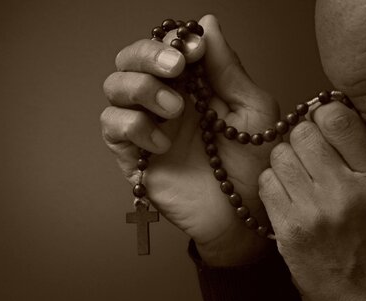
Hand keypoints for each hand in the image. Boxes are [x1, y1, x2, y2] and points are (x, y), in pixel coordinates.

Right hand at [101, 15, 278, 265]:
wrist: (242, 212)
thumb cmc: (252, 162)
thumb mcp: (251, 109)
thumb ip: (228, 68)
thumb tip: (207, 24)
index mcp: (191, 85)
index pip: (164, 47)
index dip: (171, 41)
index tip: (193, 50)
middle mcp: (163, 100)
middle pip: (130, 60)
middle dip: (147, 56)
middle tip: (176, 67)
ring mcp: (146, 126)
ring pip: (114, 88)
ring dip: (141, 89)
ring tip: (175, 109)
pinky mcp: (133, 156)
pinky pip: (113, 127)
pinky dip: (134, 127)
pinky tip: (163, 143)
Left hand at [259, 101, 365, 300]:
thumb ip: (364, 154)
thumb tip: (330, 116)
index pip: (338, 120)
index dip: (324, 112)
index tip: (322, 119)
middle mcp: (342, 192)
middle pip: (301, 133)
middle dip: (303, 135)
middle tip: (309, 148)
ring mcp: (311, 213)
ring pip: (279, 155)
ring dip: (287, 158)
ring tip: (299, 173)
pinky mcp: (287, 231)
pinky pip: (266, 184)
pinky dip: (274, 182)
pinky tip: (288, 192)